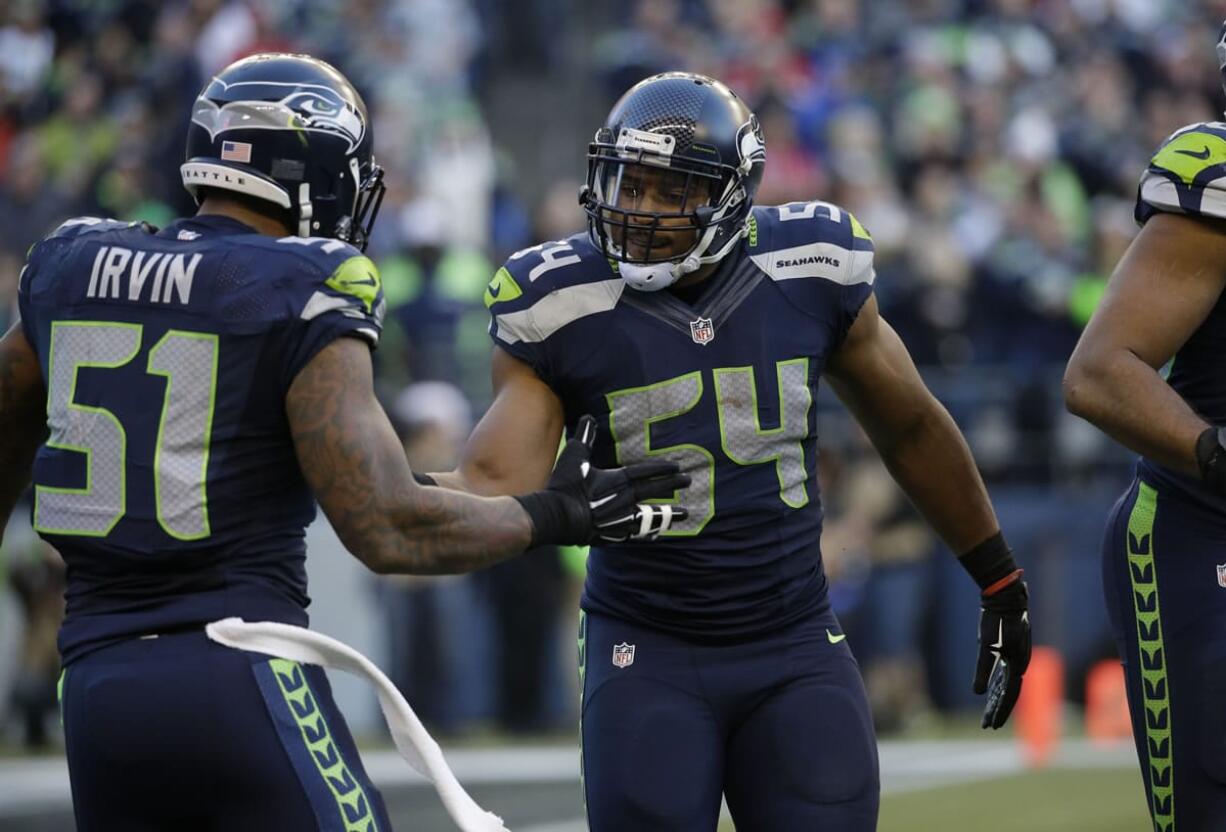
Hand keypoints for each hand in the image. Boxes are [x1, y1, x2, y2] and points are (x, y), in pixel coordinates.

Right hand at [516, 415, 688, 545]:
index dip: (661, 468)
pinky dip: (648, 531)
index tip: (677, 466)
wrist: (555, 518)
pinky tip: (657, 532)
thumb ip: (585, 438)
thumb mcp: (574, 457)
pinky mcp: (612, 535)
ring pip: (651, 516)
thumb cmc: (564, 486)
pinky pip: (636, 533)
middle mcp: (623, 500)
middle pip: (653, 491)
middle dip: (672, 484)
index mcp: (617, 480)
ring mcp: (620, 519)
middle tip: (689, 480)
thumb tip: (589, 417)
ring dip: (668, 513)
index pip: (645, 472)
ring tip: (685, 513)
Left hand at [974, 578, 1030, 728]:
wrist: (1005, 599)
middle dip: (997, 711)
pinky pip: (1005, 675)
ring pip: (1007, 686)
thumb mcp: (985, 646)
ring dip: (997, 700)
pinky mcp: (1010, 652)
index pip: (1009, 696)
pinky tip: (989, 693)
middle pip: (1009, 695)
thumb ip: (982, 670)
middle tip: (986, 726)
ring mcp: (1017, 659)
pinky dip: (997, 686)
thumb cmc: (996, 622)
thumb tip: (978, 693)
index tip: (990, 726)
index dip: (999, 712)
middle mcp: (1020, 665)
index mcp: (1017, 665)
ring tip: (987, 715)